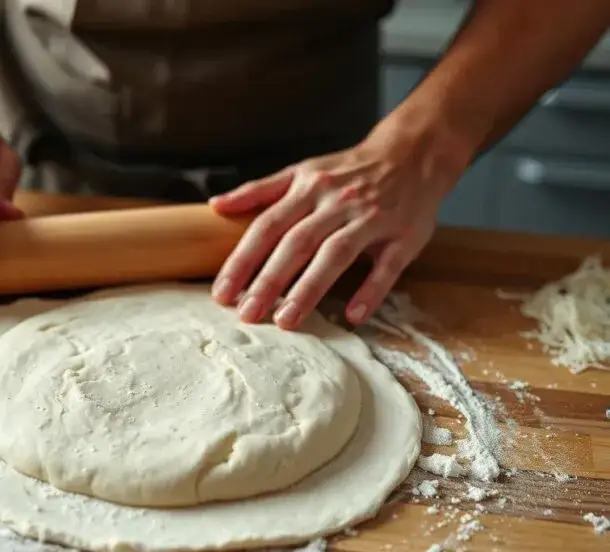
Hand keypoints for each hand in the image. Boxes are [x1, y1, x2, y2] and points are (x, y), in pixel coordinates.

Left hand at [209, 119, 469, 328]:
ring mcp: (372, 218)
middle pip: (297, 242)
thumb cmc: (348, 171)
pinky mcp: (404, 236)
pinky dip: (371, 291)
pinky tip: (352, 316)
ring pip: (337, 254)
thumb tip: (215, 206)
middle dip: (269, 280)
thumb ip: (260, 190)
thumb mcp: (303, 171)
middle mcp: (337, 201)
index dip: (242, 259)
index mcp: (308, 187)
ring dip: (310, 289)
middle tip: (247, 314)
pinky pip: (387, 267)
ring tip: (286, 321)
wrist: (414, 153)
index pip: (267, 225)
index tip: (222, 293)